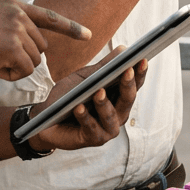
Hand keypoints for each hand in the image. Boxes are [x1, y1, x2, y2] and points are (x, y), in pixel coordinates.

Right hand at [0, 0, 89, 80]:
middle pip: (40, 47)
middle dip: (24, 58)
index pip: (48, 16)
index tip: (88, 34)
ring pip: (34, 61)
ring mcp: (17, 29)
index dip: (70, 28)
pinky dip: (10, 75)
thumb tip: (28, 45)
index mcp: (14, 5)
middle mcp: (19, 15)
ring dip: (15, 68)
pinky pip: (24, 71)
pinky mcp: (13, 47)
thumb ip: (9, 24)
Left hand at [30, 47, 147, 152]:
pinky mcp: (92, 139)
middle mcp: (118, 115)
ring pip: (110, 116)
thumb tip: (123, 49)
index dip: (140, 73)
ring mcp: (107, 130)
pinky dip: (84, 117)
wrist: (47, 118)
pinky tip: (78, 108)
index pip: (134, 85)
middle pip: (127, 100)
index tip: (142, 58)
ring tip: (98, 92)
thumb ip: (103, 67)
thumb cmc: (69, 97)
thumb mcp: (85, 78)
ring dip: (104, 103)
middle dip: (127, 85)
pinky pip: (90, 128)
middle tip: (127, 70)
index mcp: (119, 99)